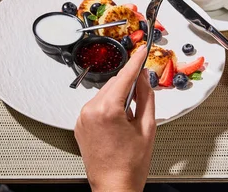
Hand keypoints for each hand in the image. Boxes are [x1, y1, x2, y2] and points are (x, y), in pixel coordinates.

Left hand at [74, 46, 155, 191]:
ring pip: (105, 94)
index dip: (136, 61)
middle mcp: (90, 111)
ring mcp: (82, 118)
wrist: (113, 187)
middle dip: (129, 87)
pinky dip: (109, 107)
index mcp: (107, 110)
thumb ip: (146, 97)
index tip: (142, 50)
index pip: (124, 76)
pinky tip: (118, 124)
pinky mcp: (80, 124)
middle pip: (114, 84)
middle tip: (142, 99)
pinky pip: (96, 105)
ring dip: (119, 98)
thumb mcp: (147, 127)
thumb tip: (144, 78)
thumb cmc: (130, 165)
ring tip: (129, 121)